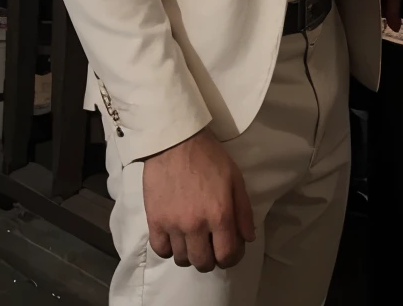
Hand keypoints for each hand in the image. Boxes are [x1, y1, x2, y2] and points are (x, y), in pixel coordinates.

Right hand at [142, 129, 255, 271]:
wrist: (175, 140)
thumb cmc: (208, 156)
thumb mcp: (235, 178)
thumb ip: (243, 211)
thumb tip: (248, 238)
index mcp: (219, 214)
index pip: (227, 255)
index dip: (232, 257)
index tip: (230, 250)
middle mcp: (196, 225)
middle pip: (203, 263)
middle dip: (211, 259)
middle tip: (210, 246)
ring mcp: (173, 225)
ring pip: (182, 259)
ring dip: (190, 253)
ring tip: (192, 239)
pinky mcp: (154, 220)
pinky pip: (160, 250)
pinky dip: (168, 249)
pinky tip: (174, 237)